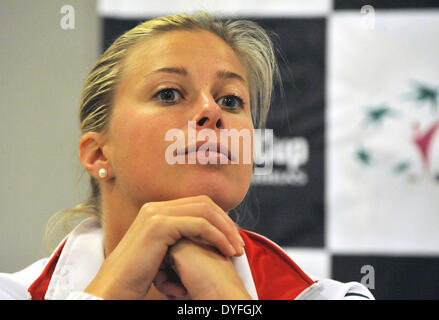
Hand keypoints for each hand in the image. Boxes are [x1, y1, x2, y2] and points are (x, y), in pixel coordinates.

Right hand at [85, 195, 244, 299]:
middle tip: (239, 244)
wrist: (115, 288)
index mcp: (157, 211)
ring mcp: (156, 214)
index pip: (197, 204)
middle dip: (226, 222)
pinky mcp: (159, 225)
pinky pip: (200, 225)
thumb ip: (178, 240)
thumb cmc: (138, 276)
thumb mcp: (162, 253)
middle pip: (204, 203)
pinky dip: (218, 237)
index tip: (232, 238)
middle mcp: (156, 207)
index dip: (219, 219)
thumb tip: (201, 239)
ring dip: (226, 230)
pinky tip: (226, 250)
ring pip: (205, 211)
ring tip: (237, 250)